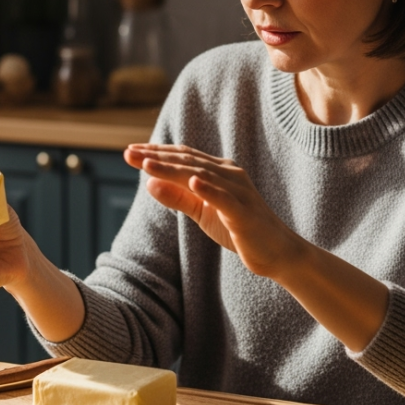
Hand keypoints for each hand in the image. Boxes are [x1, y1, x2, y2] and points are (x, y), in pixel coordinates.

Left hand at [125, 144, 303, 277]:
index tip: (129, 152)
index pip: (182, 157)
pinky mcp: (244, 212)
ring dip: (172, 169)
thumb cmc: (238, 230)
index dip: (155, 153)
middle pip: (187, 161)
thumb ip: (178, 197)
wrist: (276, 253)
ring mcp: (238, 192)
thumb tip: (148, 183)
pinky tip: (192, 182)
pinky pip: (224, 198)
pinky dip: (208, 188)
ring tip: (147, 164)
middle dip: (156, 157)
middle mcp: (229, 175)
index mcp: (218, 172)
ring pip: (201, 175)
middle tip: (128, 153)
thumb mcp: (202, 212)